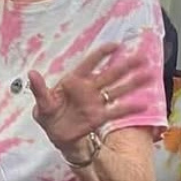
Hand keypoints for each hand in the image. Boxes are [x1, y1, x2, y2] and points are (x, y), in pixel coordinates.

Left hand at [29, 45, 154, 152]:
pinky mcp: (100, 116)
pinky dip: (129, 107)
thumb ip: (40, 90)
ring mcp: (96, 102)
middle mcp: (89, 89)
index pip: (89, 63)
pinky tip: (143, 104)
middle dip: (125, 66)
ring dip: (132, 83)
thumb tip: (31, 74)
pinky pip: (116, 110)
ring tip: (148, 75)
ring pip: (117, 89)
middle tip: (141, 57)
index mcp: (74, 80)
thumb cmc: (49, 115)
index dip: (101, 54)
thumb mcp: (42, 104)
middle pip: (109, 74)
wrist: (56, 135)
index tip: (115, 45)